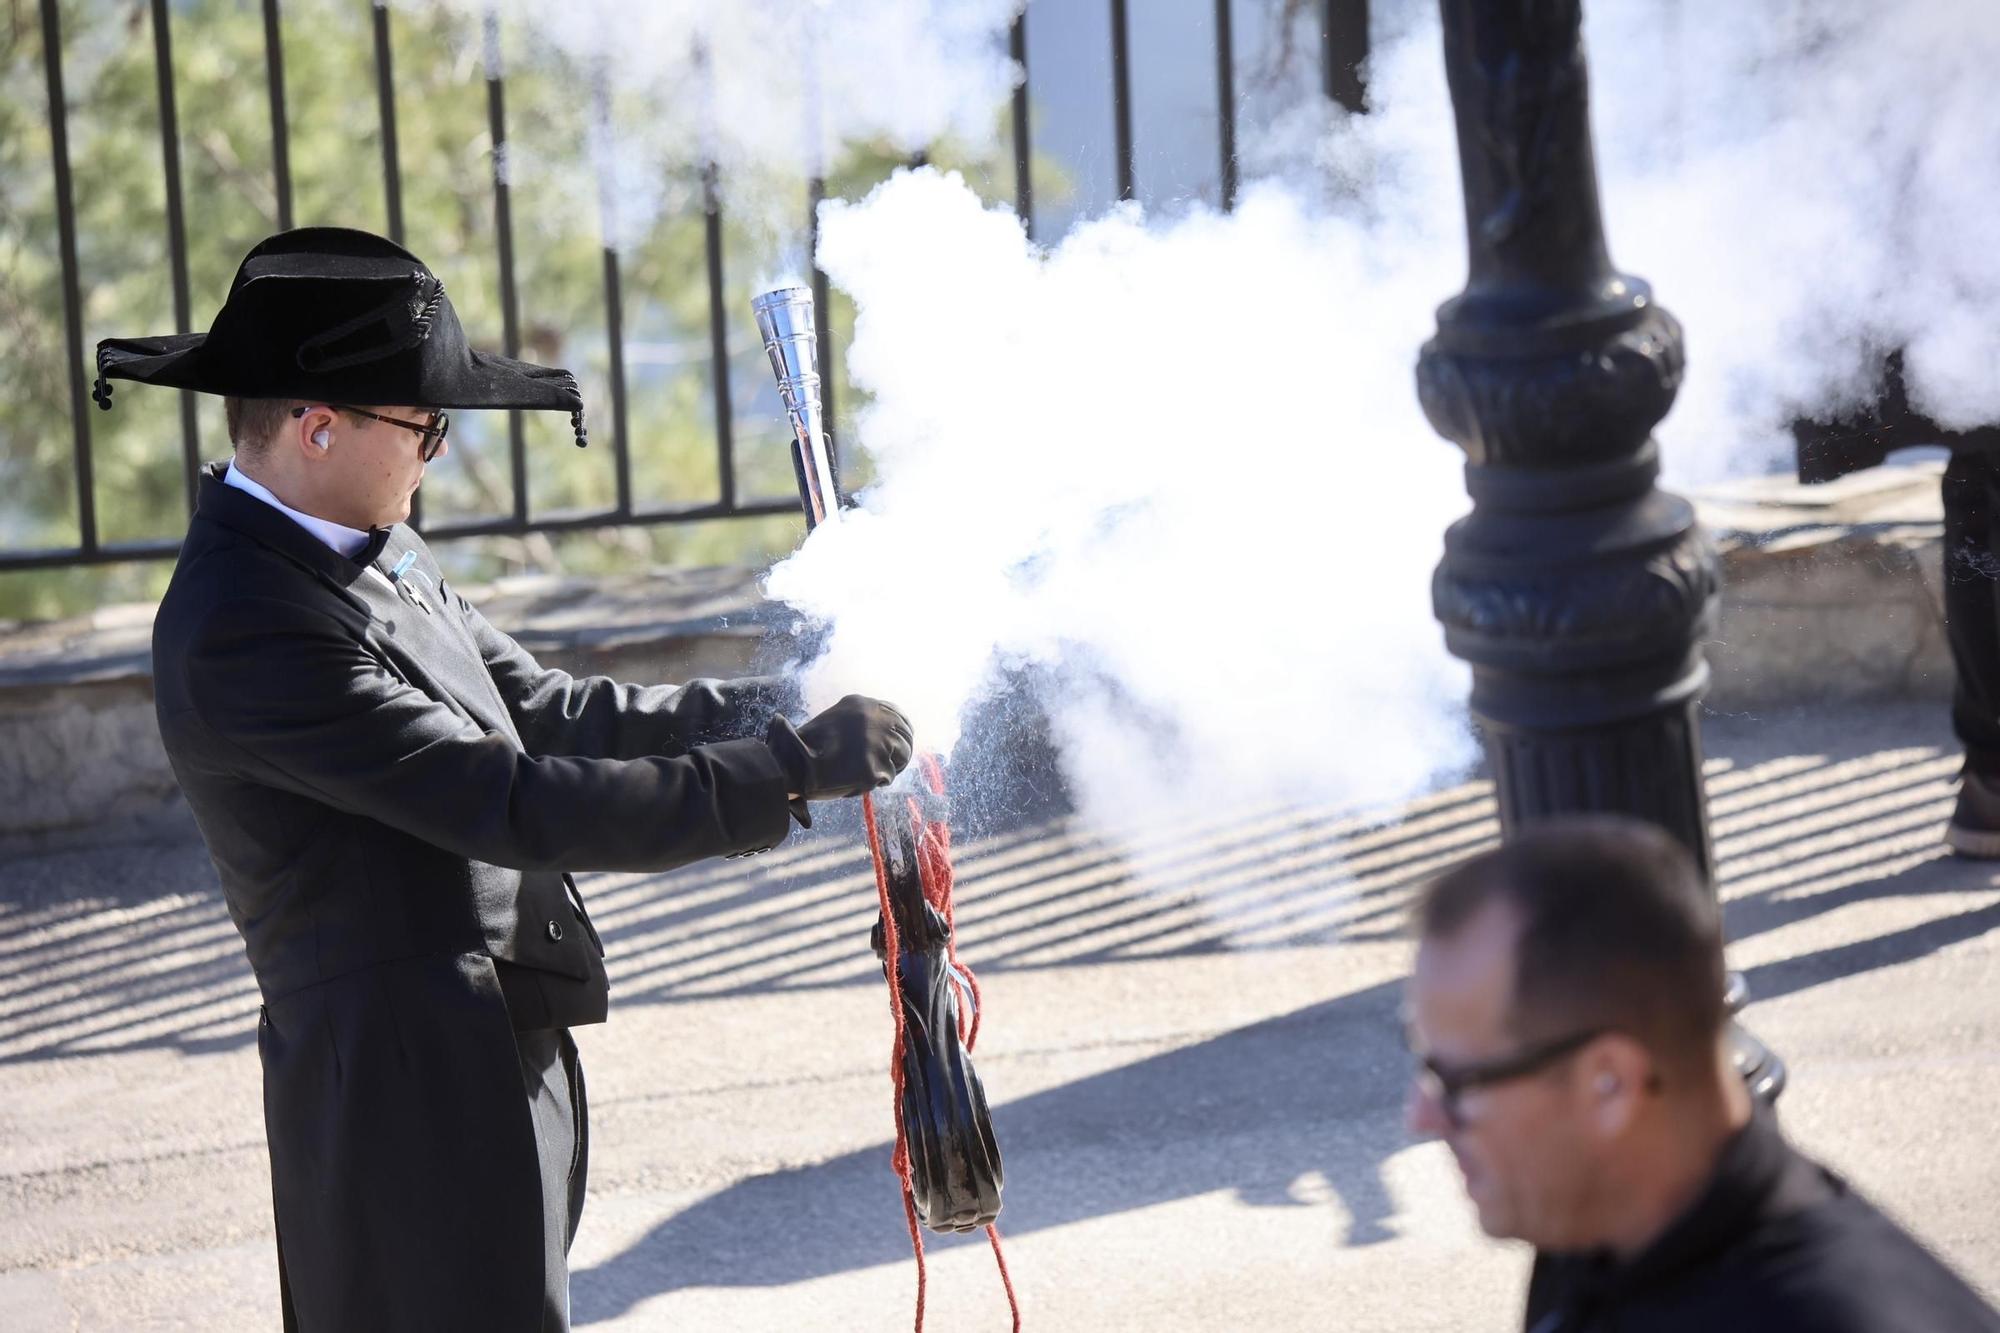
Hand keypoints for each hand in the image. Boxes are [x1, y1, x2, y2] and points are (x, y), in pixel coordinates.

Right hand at [766, 696, 913, 816]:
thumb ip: (861, 723)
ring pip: (900, 757)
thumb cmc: (809, 746)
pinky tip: (858, 780)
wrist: (793, 765)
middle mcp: (874, 719)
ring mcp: (876, 743)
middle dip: (901, 751)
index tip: (902, 742)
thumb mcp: (837, 720)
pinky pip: (887, 777)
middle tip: (894, 763)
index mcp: (862, 703)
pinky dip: (876, 782)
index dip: (902, 731)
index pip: (897, 715)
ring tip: (870, 773)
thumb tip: (884, 732)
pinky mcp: (875, 768)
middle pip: (905, 736)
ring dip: (889, 766)